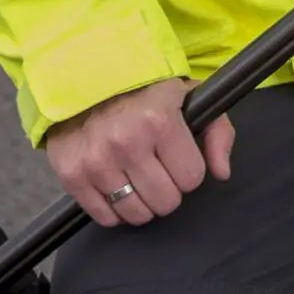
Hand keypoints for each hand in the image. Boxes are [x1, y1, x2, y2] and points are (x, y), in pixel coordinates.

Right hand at [45, 76, 232, 227]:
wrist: (81, 76)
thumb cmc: (140, 89)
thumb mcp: (187, 95)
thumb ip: (217, 131)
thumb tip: (221, 172)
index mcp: (159, 120)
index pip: (192, 178)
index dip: (188, 170)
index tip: (176, 156)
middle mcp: (126, 143)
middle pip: (166, 202)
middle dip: (167, 188)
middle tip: (156, 168)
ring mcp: (96, 161)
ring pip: (137, 215)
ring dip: (141, 201)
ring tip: (135, 177)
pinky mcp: (71, 174)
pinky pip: (105, 217)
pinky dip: (113, 208)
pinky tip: (114, 184)